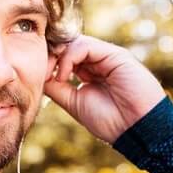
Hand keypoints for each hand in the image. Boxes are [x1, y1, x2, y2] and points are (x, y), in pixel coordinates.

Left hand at [44, 34, 166, 144]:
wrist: (137, 129)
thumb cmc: (109, 120)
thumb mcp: (74, 103)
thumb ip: (56, 88)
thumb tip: (37, 76)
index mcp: (89, 73)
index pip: (63, 57)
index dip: (48, 62)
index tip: (35, 76)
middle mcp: (98, 62)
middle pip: (67, 46)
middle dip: (49, 56)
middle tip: (39, 71)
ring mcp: (107, 57)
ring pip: (73, 43)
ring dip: (57, 58)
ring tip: (54, 77)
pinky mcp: (115, 54)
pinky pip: (84, 46)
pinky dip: (69, 58)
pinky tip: (64, 75)